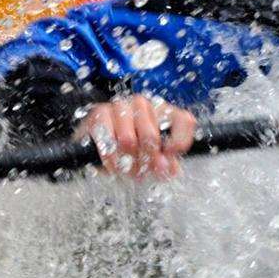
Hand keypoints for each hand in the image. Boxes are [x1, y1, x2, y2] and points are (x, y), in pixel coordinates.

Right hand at [75, 95, 196, 179]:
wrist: (95, 137)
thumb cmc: (129, 145)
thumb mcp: (151, 153)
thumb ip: (164, 161)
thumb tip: (169, 169)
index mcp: (162, 111)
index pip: (184, 120)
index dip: (180, 141)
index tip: (170, 156)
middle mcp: (142, 104)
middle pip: (151, 135)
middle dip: (146, 160)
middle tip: (143, 173)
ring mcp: (120, 106)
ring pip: (128, 140)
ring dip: (127, 162)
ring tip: (127, 171)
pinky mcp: (99, 113)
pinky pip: (107, 141)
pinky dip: (110, 159)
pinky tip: (113, 166)